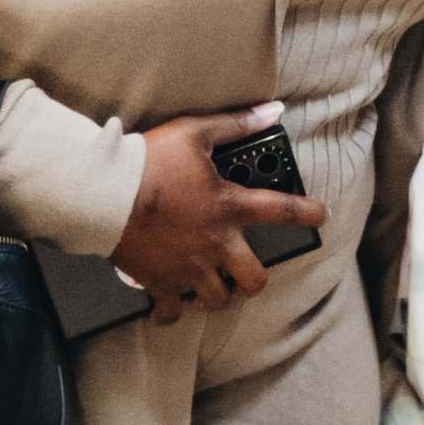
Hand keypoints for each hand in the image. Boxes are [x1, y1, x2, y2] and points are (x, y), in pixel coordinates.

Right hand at [110, 102, 327, 323]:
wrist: (103, 192)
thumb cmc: (147, 162)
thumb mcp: (194, 133)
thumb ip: (235, 125)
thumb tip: (270, 112)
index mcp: (228, 207)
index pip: (282, 211)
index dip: (307, 212)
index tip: (320, 215)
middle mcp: (215, 244)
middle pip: (254, 279)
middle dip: (255, 280)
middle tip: (247, 274)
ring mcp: (188, 267)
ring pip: (218, 300)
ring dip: (217, 296)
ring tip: (210, 288)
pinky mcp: (159, 281)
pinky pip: (172, 311)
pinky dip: (172, 312)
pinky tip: (171, 305)